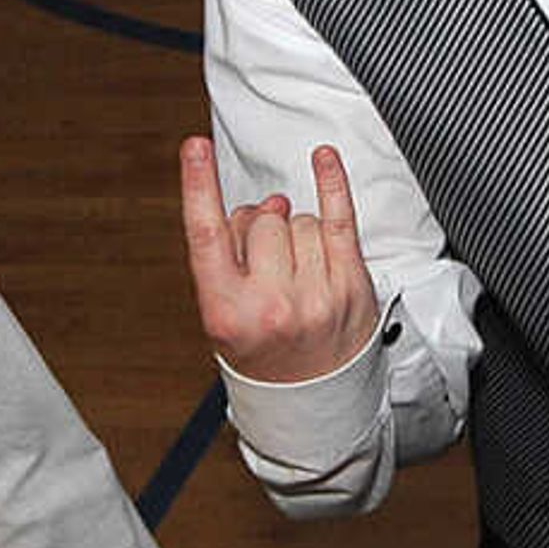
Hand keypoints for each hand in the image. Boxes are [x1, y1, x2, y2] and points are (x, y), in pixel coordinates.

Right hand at [179, 136, 379, 386]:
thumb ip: (232, 257)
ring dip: (295, 234)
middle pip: (261, 221)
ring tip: (295, 272)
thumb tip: (269, 205)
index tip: (196, 147)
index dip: (199, 185)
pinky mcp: (351, 286)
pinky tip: (324, 160)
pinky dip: (332, 185)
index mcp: (227, 312)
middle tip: (266, 264)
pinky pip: (340, 219)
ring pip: (299, 220)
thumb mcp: (224, 314)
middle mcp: (271, 304)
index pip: (207, 234)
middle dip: (261, 229)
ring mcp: (316, 295)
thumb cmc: (263, 351)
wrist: (312, 400)